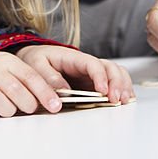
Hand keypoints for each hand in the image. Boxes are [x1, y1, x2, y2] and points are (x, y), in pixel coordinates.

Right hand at [0, 51, 62, 118]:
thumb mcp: (6, 69)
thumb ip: (25, 81)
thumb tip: (51, 100)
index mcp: (7, 61)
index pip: (30, 77)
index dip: (45, 93)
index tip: (56, 106)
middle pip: (16, 89)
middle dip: (27, 103)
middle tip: (29, 110)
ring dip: (6, 109)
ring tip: (7, 111)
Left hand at [15, 45, 133, 103]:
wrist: (33, 59)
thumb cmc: (35, 59)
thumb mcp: (35, 64)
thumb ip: (48, 77)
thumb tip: (63, 92)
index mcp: (73, 58)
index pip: (92, 63)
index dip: (100, 76)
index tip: (102, 90)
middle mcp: (87, 65)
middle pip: (110, 67)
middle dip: (117, 82)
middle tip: (116, 99)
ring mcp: (92, 74)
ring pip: (116, 74)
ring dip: (123, 86)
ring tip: (124, 101)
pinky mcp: (92, 84)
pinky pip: (112, 83)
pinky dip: (121, 90)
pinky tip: (124, 101)